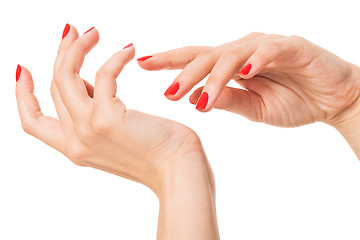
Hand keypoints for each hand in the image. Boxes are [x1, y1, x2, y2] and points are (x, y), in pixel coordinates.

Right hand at [16, 25, 218, 238]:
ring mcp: (88, 130)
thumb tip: (86, 82)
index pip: (33, 122)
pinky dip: (115, 58)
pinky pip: (103, 75)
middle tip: (74, 33)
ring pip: (65, 77)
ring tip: (93, 32)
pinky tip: (129, 51)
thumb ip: (97, 111)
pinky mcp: (107, 119)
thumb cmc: (159, 153)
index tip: (24, 69)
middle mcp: (76, 142)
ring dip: (77, 48)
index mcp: (76, 148)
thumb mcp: (119, 134)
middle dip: (61, 55)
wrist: (180, 173)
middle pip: (54, 87)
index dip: (23, 95)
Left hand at [138, 32, 359, 127]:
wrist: (332, 101)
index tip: (143, 65)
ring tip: (201, 100)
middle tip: (166, 92)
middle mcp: (244, 51)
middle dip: (184, 71)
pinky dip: (257, 59)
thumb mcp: (254, 109)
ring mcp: (266, 46)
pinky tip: (245, 72)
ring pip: (232, 55)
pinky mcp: (292, 46)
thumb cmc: (293, 102)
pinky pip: (270, 49)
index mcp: (232, 65)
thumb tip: (195, 99)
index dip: (170, 62)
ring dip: (215, 77)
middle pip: (207, 55)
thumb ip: (228, 101)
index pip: (196, 60)